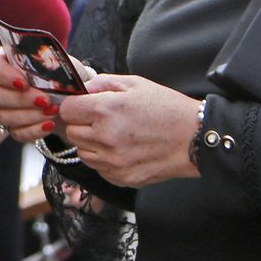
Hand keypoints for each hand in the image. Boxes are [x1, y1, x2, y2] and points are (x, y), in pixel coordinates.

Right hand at [0, 47, 65, 142]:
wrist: (71, 100)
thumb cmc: (63, 76)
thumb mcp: (63, 65)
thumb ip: (54, 63)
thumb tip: (52, 65)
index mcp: (6, 61)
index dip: (4, 75)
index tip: (24, 83)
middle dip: (20, 99)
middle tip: (45, 100)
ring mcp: (2, 108)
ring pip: (3, 116)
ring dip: (30, 115)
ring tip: (53, 111)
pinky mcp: (12, 127)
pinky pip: (16, 132)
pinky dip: (34, 130)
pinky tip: (50, 124)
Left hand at [57, 74, 201, 187]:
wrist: (193, 138)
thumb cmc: (167, 108)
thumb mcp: (135, 84)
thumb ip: (102, 83)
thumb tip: (80, 89)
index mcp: (106, 110)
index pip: (67, 110)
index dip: (74, 105)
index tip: (83, 105)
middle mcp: (105, 138)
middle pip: (71, 132)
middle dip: (82, 124)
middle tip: (102, 120)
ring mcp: (112, 161)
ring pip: (83, 152)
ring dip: (92, 143)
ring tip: (115, 135)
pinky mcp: (120, 177)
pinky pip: (98, 168)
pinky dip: (105, 159)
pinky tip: (123, 149)